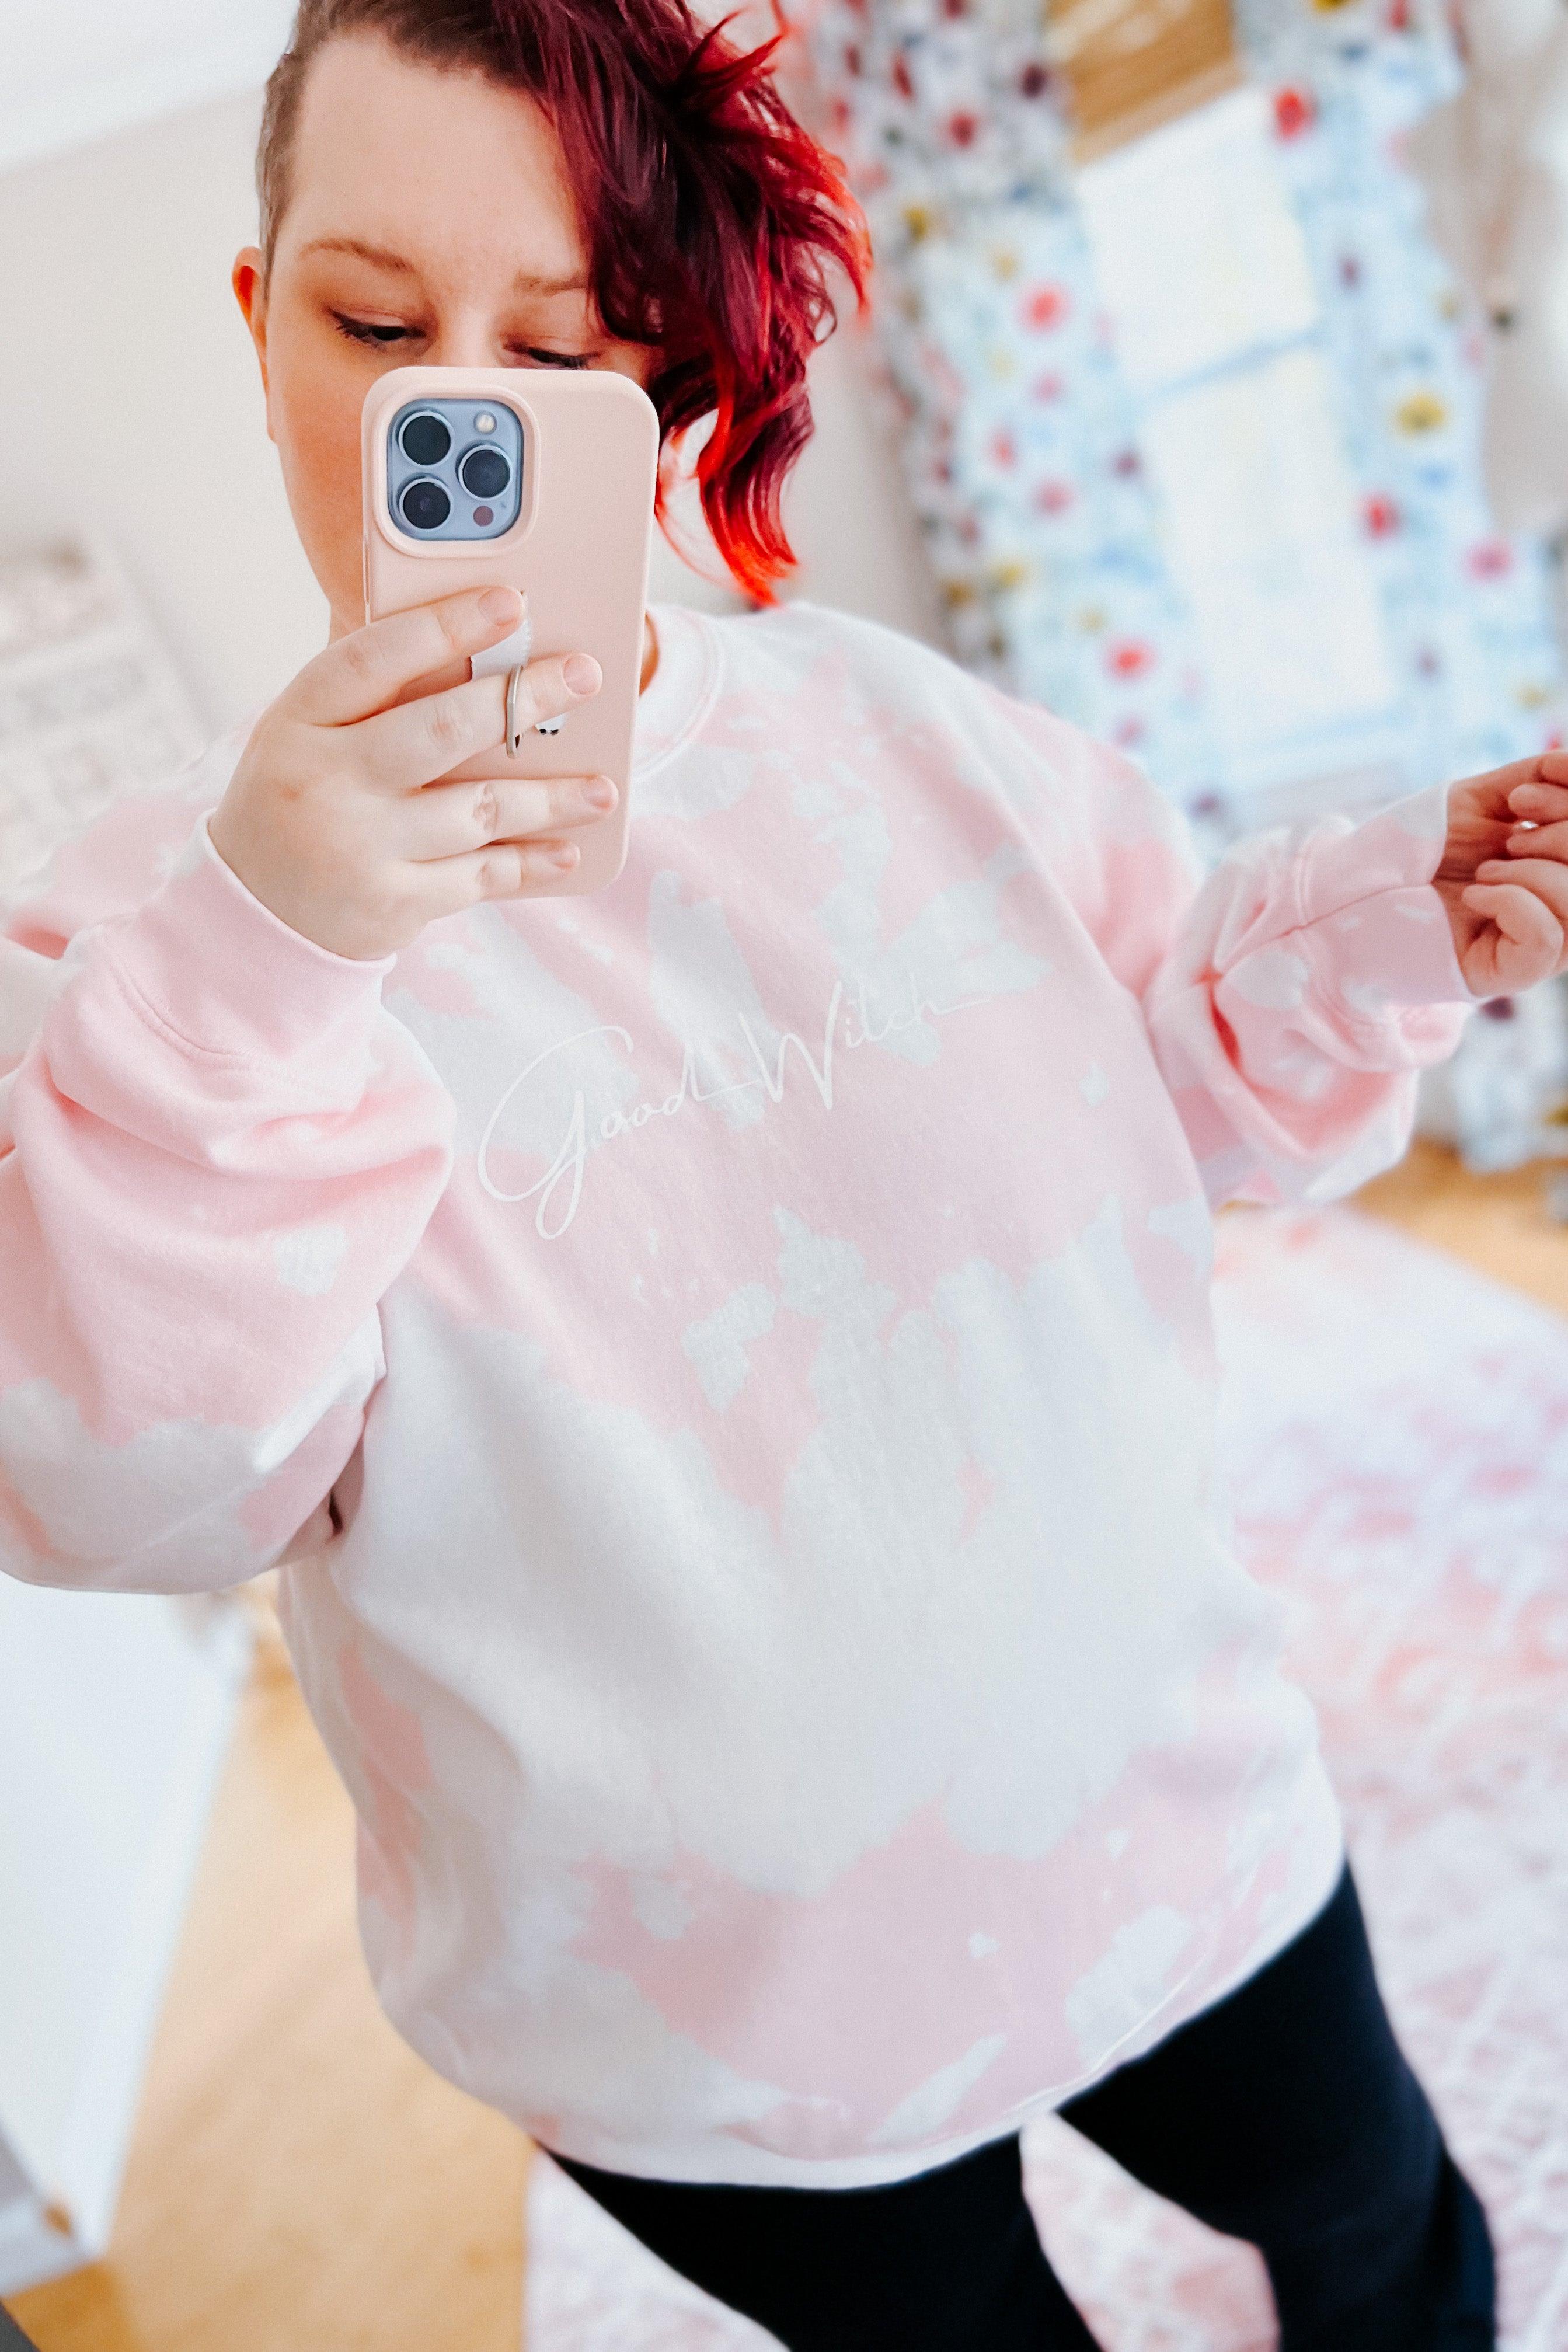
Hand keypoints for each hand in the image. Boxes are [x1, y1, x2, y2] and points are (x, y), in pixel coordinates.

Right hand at [208, 587, 614, 960]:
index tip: (511, 602)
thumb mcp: (306, 733)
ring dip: (552, 797)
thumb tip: (480, 651)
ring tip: (602, 787)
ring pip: (478, 809)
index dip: (446, 625)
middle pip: (442, 729)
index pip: (375, 658)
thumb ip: (374, 695)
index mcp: (299, 721)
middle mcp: (327, 782)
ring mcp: (359, 847)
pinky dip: (530, 862)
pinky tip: (567, 850)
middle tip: (585, 676)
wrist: (252, 913)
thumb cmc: (299, 797)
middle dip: (523, 700)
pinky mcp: (392, 904)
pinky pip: (480, 876)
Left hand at [1435, 750, 1567, 996]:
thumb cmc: (1414, 846)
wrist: (1351, 888)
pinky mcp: (1510, 974)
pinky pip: (1546, 939)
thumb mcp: (1482, 800)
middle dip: (1561, 836)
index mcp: (1561, 867)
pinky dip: (1512, 903)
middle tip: (1506, 839)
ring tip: (1484, 871)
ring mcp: (1541, 945)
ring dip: (1534, 871)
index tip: (1522, 794)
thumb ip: (1538, 780)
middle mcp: (1560, 908)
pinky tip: (1474, 895)